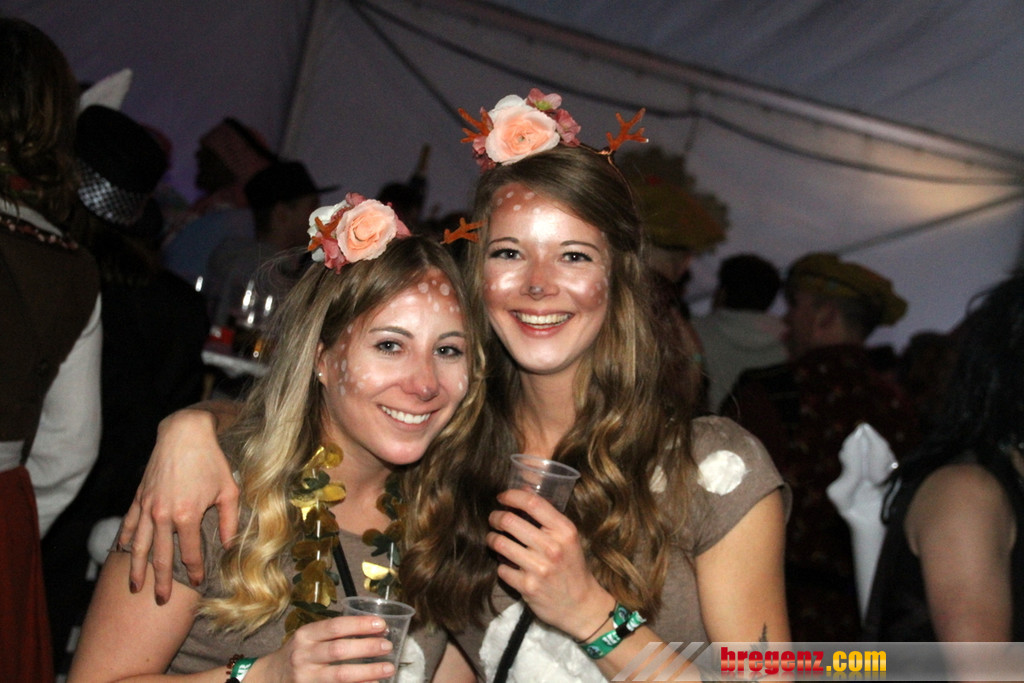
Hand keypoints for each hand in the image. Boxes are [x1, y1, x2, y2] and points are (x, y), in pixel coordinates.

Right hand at [117, 407, 238, 602]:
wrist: (185, 433)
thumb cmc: (211, 460)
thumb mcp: (229, 490)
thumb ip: (230, 521)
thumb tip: (231, 546)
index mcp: (186, 515)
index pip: (189, 553)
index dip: (195, 570)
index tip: (199, 582)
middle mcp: (163, 515)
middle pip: (160, 556)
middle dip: (161, 581)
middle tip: (161, 600)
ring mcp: (147, 506)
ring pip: (138, 545)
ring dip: (136, 568)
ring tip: (134, 587)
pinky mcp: (139, 497)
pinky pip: (129, 523)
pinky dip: (123, 540)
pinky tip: (119, 553)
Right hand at [255, 615, 397, 682]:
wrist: (271, 678)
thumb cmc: (298, 654)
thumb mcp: (308, 638)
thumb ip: (334, 633)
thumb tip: (374, 629)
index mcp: (305, 636)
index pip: (335, 626)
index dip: (360, 625)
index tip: (381, 624)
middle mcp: (304, 656)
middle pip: (339, 651)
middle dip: (367, 648)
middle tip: (387, 646)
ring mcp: (306, 678)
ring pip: (341, 675)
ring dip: (368, 672)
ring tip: (388, 668)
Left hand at [485, 489, 612, 640]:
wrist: (580, 606)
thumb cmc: (572, 567)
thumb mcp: (568, 538)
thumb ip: (548, 517)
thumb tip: (523, 489)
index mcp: (565, 531)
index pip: (532, 503)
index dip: (512, 496)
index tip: (502, 497)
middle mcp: (552, 547)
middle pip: (510, 521)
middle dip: (496, 517)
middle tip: (494, 520)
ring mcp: (539, 568)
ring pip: (500, 543)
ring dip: (492, 539)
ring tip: (494, 539)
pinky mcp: (528, 587)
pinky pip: (502, 568)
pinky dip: (501, 564)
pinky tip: (507, 564)